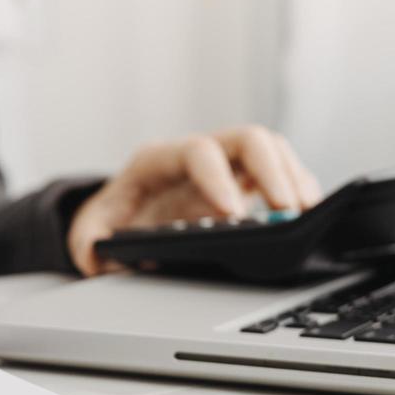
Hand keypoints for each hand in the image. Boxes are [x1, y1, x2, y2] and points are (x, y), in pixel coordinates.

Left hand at [67, 126, 322, 275]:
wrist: (123, 214)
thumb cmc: (114, 218)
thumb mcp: (90, 231)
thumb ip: (87, 242)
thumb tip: (96, 256)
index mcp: (158, 161)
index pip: (195, 152)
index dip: (217, 177)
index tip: (234, 214)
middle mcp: (197, 155)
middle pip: (245, 139)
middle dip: (271, 170)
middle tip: (287, 210)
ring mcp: (225, 166)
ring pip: (270, 149)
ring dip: (292, 176)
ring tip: (305, 212)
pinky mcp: (245, 182)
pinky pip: (280, 170)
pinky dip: (298, 186)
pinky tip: (307, 211)